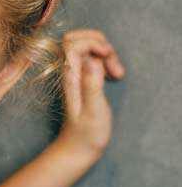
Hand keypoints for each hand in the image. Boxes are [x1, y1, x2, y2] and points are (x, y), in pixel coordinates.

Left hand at [53, 28, 124, 161]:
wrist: (78, 147)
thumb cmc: (87, 132)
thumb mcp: (93, 109)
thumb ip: (91, 84)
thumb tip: (90, 59)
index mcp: (69, 76)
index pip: (72, 42)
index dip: (92, 42)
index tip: (107, 57)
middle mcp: (69, 72)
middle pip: (78, 39)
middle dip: (100, 44)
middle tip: (113, 66)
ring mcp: (75, 75)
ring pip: (88, 47)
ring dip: (106, 54)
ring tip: (117, 75)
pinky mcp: (82, 79)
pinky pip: (92, 58)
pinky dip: (106, 61)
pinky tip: (112, 76)